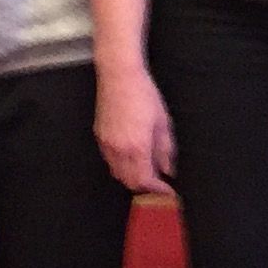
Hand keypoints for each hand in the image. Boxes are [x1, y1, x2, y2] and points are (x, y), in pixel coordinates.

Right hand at [95, 63, 174, 194]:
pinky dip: (121, 166)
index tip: (167, 191)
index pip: (145, 180)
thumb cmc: (144, 95)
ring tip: (147, 172)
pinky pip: (109, 160)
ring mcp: (106, 144)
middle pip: (129, 182)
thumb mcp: (163, 123)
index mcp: (137, 147)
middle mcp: (119, 149)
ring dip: (132, 177)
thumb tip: (168, 169)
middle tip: (158, 185)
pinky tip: (132, 159)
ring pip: (117, 173)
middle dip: (145, 187)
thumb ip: (165, 150)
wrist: (119, 76)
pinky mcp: (99, 136)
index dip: (158, 190)